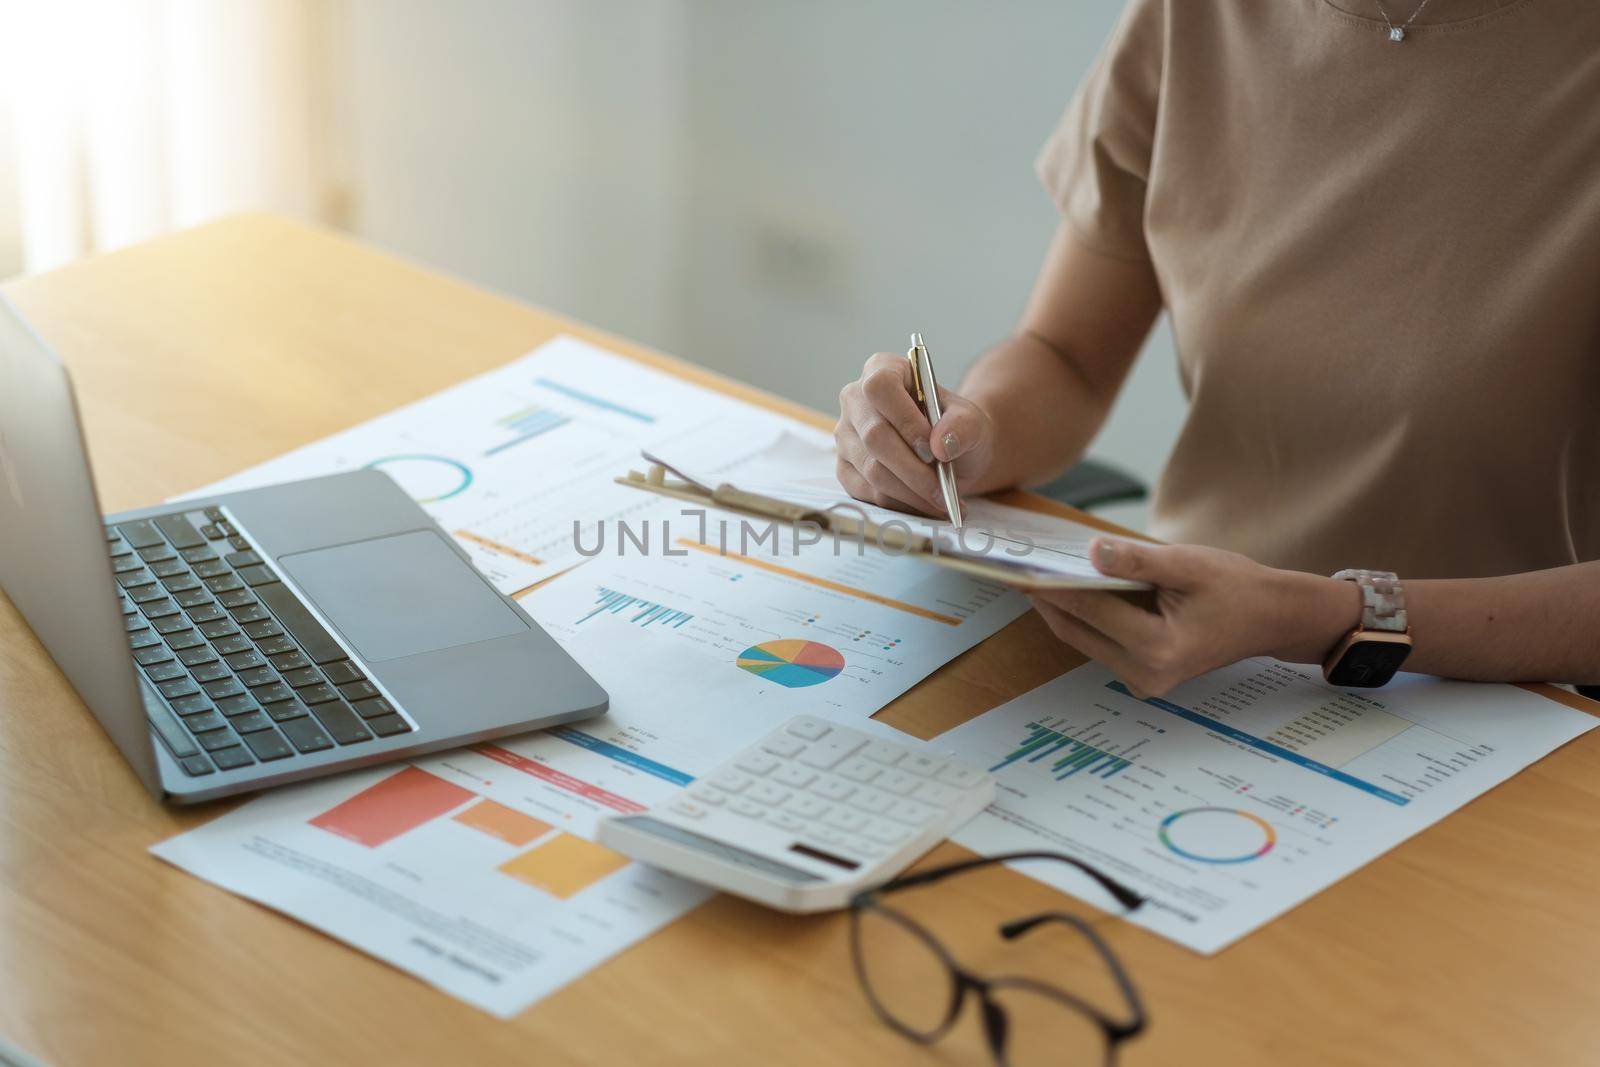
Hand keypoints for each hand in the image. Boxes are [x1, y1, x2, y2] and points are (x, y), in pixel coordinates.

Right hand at [835, 351, 994, 514]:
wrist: (950, 451)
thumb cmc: (956, 427)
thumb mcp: (972, 421)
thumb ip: (964, 425)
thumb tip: (941, 444)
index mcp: (883, 369)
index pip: (880, 387)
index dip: (905, 419)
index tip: (932, 449)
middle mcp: (855, 399)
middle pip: (874, 436)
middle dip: (913, 470)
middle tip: (943, 490)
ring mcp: (845, 435)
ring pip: (872, 469)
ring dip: (911, 492)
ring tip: (942, 501)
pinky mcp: (845, 468)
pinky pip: (868, 492)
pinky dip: (901, 504)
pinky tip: (925, 505)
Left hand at [1028, 538, 1360, 697]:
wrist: (1271, 618)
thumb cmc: (1236, 587)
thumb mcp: (1188, 564)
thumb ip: (1137, 559)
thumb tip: (1090, 552)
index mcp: (1158, 648)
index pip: (1090, 609)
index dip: (1053, 584)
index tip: (1021, 563)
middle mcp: (1146, 674)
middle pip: (1078, 630)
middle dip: (1047, 598)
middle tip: (1016, 567)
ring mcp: (1144, 681)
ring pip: (1086, 639)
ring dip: (1063, 608)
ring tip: (1037, 573)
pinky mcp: (1143, 677)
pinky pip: (1102, 643)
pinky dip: (1087, 618)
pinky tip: (1072, 589)